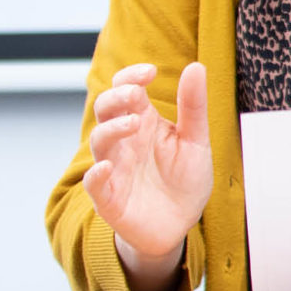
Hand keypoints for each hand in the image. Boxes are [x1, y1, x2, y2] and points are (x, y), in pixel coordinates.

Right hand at [82, 62, 212, 290]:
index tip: (150, 72)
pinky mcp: (109, 198)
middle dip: (116, 97)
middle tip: (135, 93)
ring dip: (112, 129)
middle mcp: (124, 141)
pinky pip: (94, 184)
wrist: (180, 223)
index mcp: (144, 122)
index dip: (131, 77)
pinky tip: (109, 167)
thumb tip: (196, 67)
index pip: (126, 89)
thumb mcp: (196, 140)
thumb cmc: (185, 179)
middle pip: (105, 110)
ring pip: (99, 141)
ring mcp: (114, 168)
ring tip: (135, 125)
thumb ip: (193, 106)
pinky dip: (96, 174)